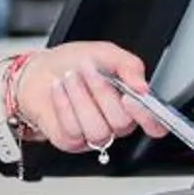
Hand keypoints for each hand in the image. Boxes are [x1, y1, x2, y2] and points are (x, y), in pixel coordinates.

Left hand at [14, 42, 168, 153]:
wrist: (39, 70)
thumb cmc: (72, 63)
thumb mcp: (106, 53)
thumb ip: (130, 66)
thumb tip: (143, 86)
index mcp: (130, 105)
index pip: (154, 125)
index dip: (148, 117)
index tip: (133, 98)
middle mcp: (114, 124)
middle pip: (122, 124)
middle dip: (102, 92)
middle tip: (89, 70)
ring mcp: (92, 135)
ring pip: (97, 129)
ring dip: (81, 97)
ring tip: (71, 77)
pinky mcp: (69, 141)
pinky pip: (73, 130)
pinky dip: (64, 104)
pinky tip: (59, 89)